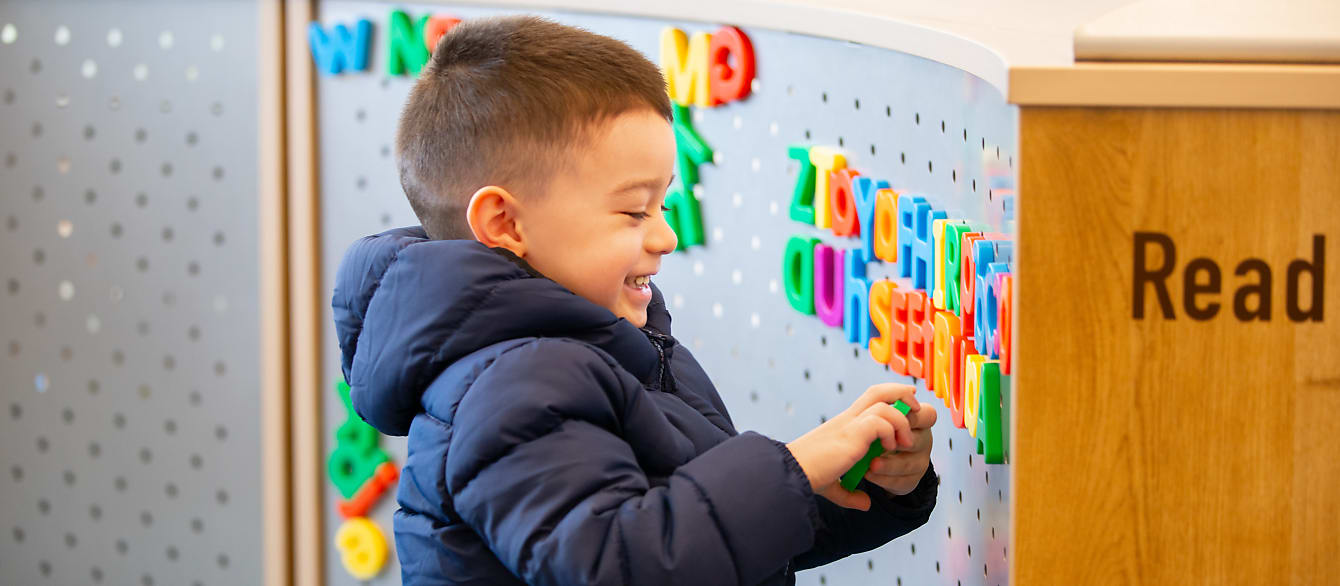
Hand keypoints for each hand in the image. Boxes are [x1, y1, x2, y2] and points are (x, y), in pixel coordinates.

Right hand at [786, 383, 918, 510]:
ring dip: (900, 422)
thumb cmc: (808, 477)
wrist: (794, 473)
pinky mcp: (852, 434)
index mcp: (845, 425)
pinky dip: (889, 432)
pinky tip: (887, 448)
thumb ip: (851, 494)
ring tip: (902, 444)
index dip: (891, 396)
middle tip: (915, 407)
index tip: (907, 407)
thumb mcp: (834, 487)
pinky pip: (879, 422)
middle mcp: (848, 420)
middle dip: (901, 394)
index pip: (870, 399)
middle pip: (879, 391)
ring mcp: (850, 425)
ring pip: (884, 405)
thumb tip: (865, 504)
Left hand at [865, 403, 934, 495]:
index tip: (893, 415)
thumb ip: (880, 403)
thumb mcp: (878, 415)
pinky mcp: (911, 480)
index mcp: (918, 420)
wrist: (874, 460)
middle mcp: (922, 440)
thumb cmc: (878, 431)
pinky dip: (883, 479)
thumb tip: (883, 402)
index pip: (928, 414)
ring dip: (889, 464)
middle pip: (918, 440)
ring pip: (909, 464)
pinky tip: (869, 474)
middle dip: (898, 442)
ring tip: (871, 464)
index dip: (914, 415)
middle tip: (882, 442)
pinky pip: (901, 481)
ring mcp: (919, 461)